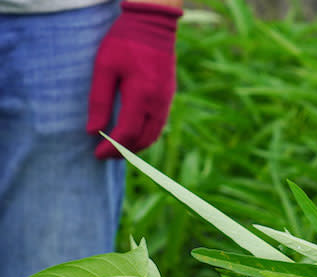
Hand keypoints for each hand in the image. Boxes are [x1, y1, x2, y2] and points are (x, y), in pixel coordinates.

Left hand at [86, 1, 182, 158]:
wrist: (153, 27)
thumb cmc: (124, 43)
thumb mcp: (104, 68)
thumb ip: (99, 100)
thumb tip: (93, 130)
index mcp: (141, 96)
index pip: (127, 133)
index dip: (111, 147)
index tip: (96, 154)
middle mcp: (158, 103)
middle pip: (142, 140)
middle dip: (123, 152)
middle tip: (104, 154)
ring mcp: (166, 102)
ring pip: (153, 136)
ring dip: (135, 147)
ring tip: (117, 149)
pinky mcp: (168, 98)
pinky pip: (158, 126)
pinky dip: (145, 136)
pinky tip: (131, 135)